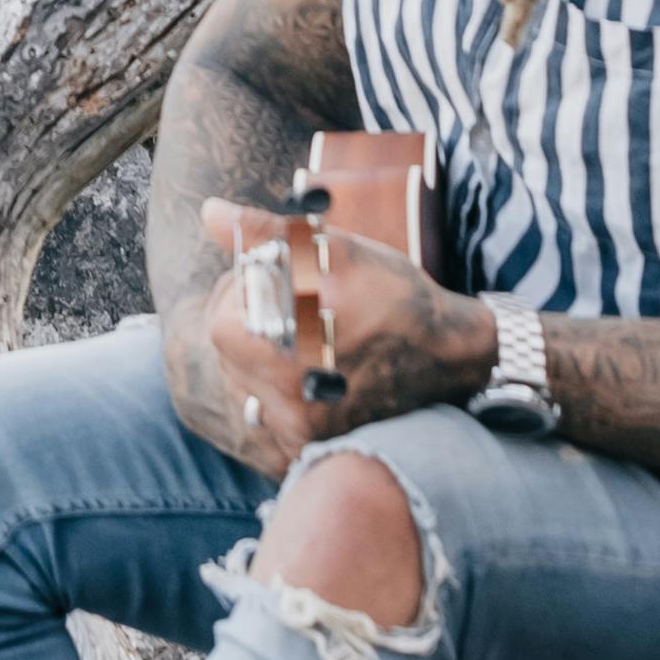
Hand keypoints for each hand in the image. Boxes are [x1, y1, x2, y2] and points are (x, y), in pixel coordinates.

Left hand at [178, 206, 492, 468]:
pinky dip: (280, 389)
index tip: (277, 284)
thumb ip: (265, 234)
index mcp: (285, 355)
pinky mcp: (314, 447)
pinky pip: (269, 414)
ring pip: (248, 384)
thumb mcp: (332, 252)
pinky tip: (313, 369)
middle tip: (294, 307)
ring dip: (263, 356)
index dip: (245, 295)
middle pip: (231, 355)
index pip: (222, 322)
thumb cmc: (392, 296)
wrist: (450, 356)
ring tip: (308, 337)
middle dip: (252, 323)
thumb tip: (209, 212)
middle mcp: (289, 405)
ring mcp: (302, 433)